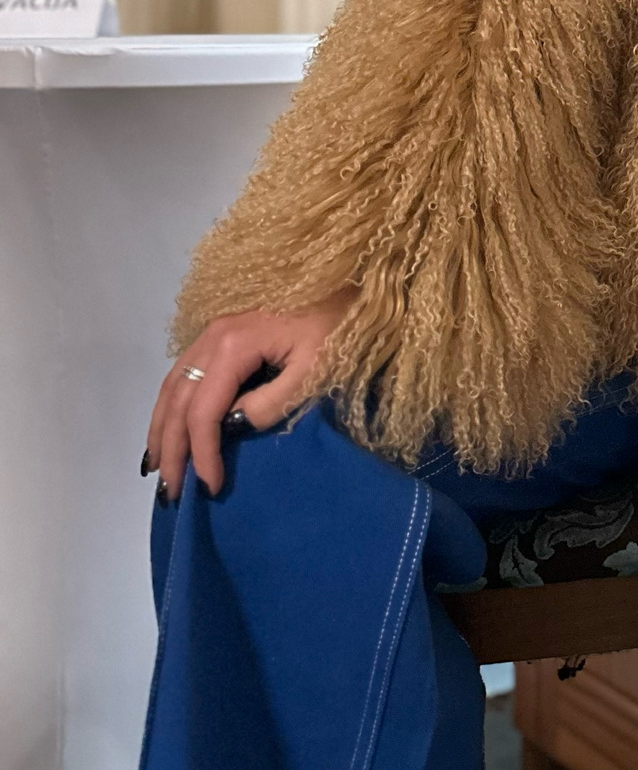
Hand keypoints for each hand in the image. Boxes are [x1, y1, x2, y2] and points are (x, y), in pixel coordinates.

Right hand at [144, 292, 352, 501]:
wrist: (347, 277)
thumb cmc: (338, 324)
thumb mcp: (315, 369)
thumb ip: (273, 402)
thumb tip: (233, 429)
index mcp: (234, 344)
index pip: (204, 410)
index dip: (202, 452)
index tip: (210, 486)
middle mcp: (212, 336)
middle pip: (179, 401)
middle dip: (172, 449)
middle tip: (170, 492)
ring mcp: (212, 332)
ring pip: (172, 386)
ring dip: (162, 429)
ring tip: (158, 468)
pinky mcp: (218, 333)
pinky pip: (182, 375)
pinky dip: (170, 406)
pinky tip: (168, 428)